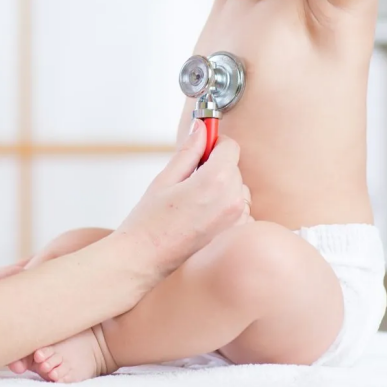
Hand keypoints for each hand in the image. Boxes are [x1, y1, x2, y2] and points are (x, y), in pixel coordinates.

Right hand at [114, 124, 249, 277]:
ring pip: (238, 190)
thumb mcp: (165, 178)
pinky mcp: (236, 236)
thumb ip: (189, 150)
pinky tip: (204, 218)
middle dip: (215, 168)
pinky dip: (227, 210)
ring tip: (194, 204)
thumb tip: (201, 127)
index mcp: (215, 181)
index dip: (214, 145)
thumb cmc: (149, 221)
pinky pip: (240, 211)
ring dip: (223, 190)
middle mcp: (233, 200)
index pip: (231, 147)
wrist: (145, 259)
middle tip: (189, 182)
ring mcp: (238, 221)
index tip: (202, 150)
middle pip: (234, 168)